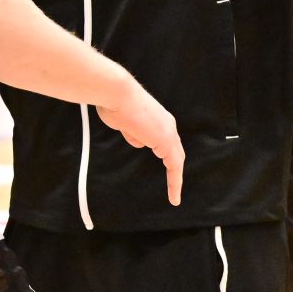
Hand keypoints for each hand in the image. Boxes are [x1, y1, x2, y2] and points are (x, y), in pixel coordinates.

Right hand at [96, 83, 184, 205]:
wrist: (118, 94)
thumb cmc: (116, 104)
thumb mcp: (124, 122)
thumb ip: (133, 133)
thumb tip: (139, 141)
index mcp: (159, 118)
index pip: (168, 140)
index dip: (169, 154)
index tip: (168, 166)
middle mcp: (167, 124)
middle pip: (176, 151)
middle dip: (176, 168)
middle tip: (176, 185)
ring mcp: (168, 133)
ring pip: (176, 159)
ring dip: (175, 178)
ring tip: (175, 197)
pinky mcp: (166, 142)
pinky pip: (174, 167)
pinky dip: (175, 183)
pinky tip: (174, 197)